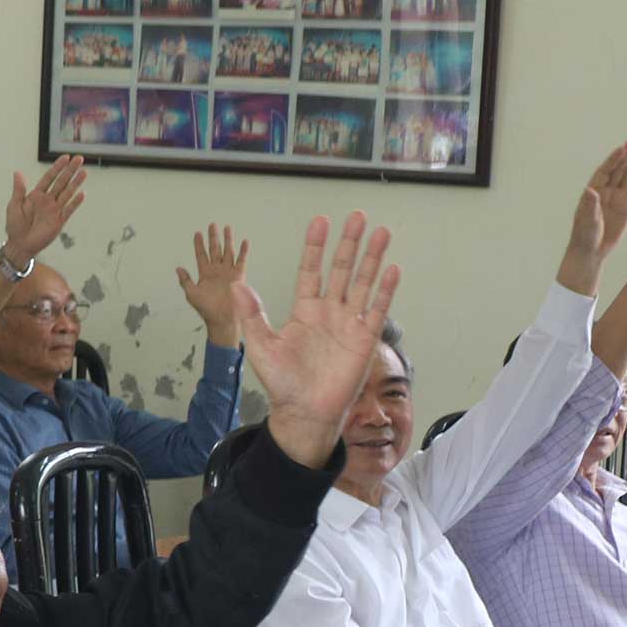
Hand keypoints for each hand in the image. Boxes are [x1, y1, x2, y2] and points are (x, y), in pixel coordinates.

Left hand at [3, 156, 89, 258]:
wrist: (20, 245)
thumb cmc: (15, 225)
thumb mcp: (14, 205)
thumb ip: (19, 190)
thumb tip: (17, 172)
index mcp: (36, 195)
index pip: (49, 177)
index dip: (57, 167)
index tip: (65, 157)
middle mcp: (48, 200)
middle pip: (61, 182)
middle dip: (70, 170)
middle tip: (79, 159)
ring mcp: (55, 210)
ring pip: (67, 193)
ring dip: (75, 183)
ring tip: (83, 172)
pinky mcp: (59, 221)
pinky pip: (68, 210)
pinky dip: (75, 202)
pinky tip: (82, 193)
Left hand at [175, 223, 250, 342]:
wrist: (222, 318)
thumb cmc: (206, 308)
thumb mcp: (192, 294)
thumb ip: (185, 280)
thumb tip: (178, 268)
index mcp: (204, 274)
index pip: (201, 255)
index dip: (199, 244)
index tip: (197, 233)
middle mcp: (216, 271)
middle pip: (215, 250)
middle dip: (213, 237)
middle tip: (212, 225)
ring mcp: (228, 272)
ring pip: (228, 252)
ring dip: (227, 240)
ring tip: (227, 227)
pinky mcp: (238, 276)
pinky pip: (241, 261)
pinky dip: (243, 251)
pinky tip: (244, 241)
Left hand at [237, 212, 398, 465]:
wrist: (303, 410)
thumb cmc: (282, 381)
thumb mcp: (261, 344)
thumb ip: (251, 314)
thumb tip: (235, 285)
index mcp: (305, 309)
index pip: (311, 270)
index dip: (315, 247)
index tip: (320, 221)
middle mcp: (329, 311)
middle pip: (342, 269)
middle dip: (350, 243)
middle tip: (358, 216)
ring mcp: (349, 323)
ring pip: (363, 282)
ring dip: (372, 257)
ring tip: (381, 231)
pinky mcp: (364, 339)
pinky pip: (377, 309)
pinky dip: (385, 290)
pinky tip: (391, 268)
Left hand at [569, 139, 626, 260]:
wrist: (592, 250)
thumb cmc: (585, 235)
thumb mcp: (587, 220)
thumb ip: (590, 205)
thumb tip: (590, 190)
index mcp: (593, 192)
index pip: (604, 171)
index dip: (613, 159)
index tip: (622, 148)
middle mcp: (605, 192)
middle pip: (617, 170)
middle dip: (625, 156)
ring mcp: (617, 198)